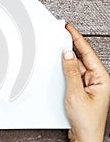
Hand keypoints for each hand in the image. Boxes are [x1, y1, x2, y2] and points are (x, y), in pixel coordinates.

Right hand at [62, 24, 109, 141]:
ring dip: (67, 60)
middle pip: (82, 58)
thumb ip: (71, 72)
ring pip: (76, 67)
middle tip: (61, 36)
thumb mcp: (75, 93)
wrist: (84, 137)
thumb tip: (67, 54)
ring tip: (57, 51)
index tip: (70, 29)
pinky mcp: (81, 90)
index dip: (78, 39)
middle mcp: (97, 80)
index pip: (88, 53)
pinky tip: (59, 67)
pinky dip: (66, 70)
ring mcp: (89, 85)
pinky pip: (73, 75)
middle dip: (71, 47)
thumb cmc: (86, 120)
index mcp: (101, 78)